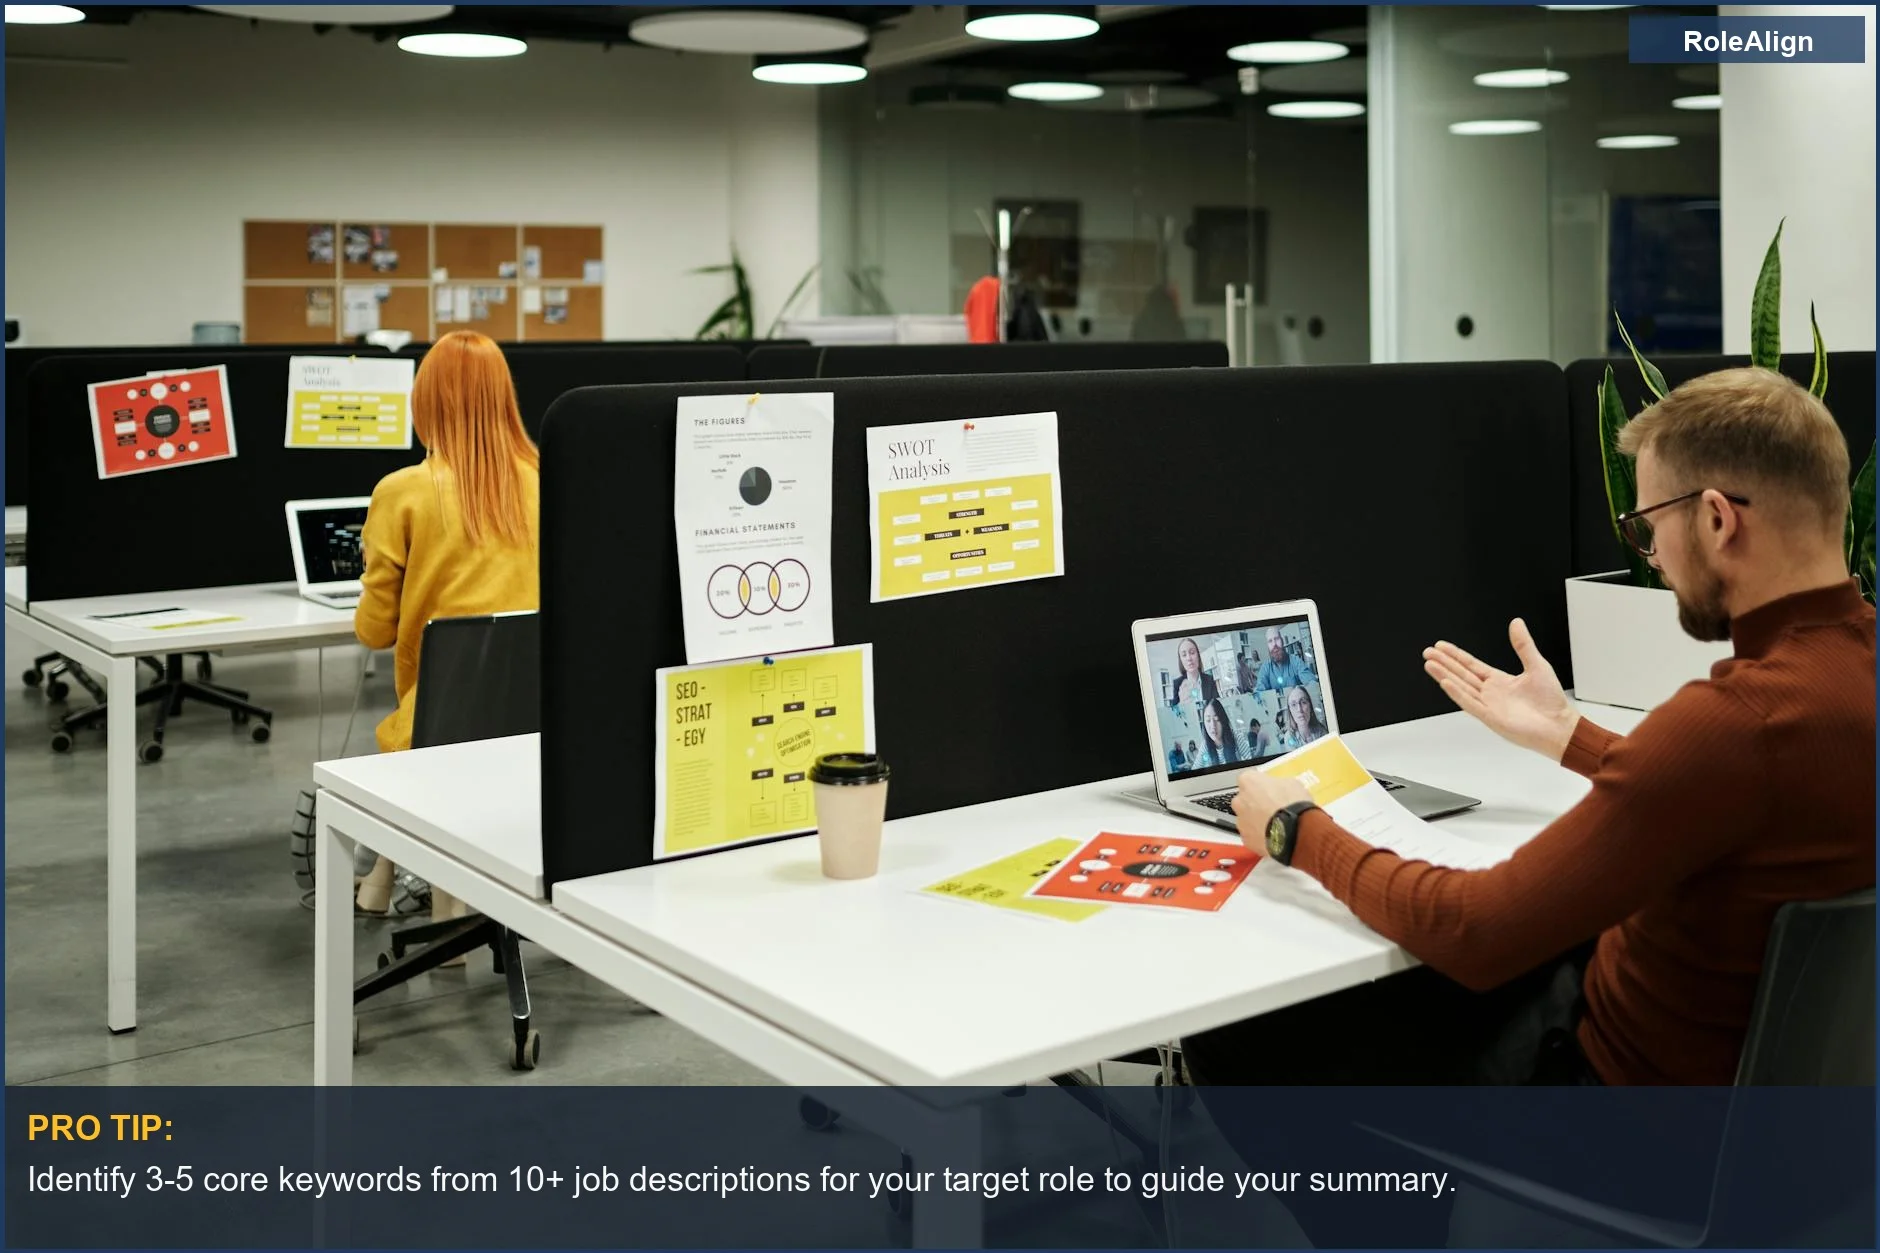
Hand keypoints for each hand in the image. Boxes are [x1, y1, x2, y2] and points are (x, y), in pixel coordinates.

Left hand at [1231, 769, 1311, 850]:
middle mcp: (1239, 800)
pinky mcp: (1246, 839)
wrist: (1295, 832)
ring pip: (1246, 819)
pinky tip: (1275, 836)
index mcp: (1249, 781)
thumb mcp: (1292, 783)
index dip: (1262, 785)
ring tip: (1276, 823)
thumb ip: (1279, 784)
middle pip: (1244, 800)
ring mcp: (1241, 821)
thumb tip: (1282, 788)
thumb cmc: (1293, 805)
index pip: (1250, 779)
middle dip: (1256, 803)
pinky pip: (1251, 835)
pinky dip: (1260, 836)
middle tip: (1274, 807)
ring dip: (1257, 820)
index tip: (1270, 789)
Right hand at [1423, 618, 1577, 761]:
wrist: (1559, 726)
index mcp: (1500, 681)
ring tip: (1430, 664)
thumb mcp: (1537, 665)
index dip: (1456, 655)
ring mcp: (1489, 705)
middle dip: (1444, 663)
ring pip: (1462, 687)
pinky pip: (1471, 703)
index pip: (1472, 665)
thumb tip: (1516, 623)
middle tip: (1428, 652)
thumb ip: (1523, 645)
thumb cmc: (1551, 701)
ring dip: (1445, 675)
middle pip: (1462, 674)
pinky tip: (1446, 682)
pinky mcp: (1491, 718)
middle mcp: (1491, 693)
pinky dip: (1458, 693)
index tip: (1441, 646)